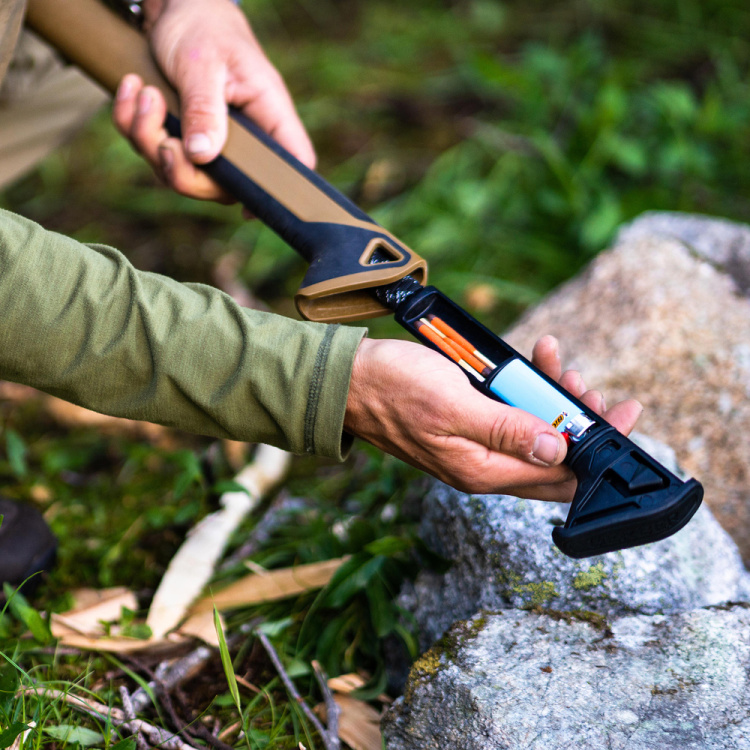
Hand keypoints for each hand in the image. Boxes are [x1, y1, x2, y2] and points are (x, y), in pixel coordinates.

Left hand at [112, 0, 314, 199]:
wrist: (175, 4)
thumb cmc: (201, 24)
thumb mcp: (202, 64)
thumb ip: (205, 110)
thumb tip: (202, 156)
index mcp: (268, 115)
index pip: (292, 164)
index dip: (277, 194)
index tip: (245, 207)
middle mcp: (245, 136)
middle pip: (222, 187)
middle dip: (178, 167)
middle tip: (158, 127)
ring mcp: (213, 141)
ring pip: (182, 173)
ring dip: (147, 139)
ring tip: (140, 92)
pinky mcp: (183, 136)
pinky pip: (156, 153)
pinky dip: (134, 126)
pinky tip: (131, 91)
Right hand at [344, 335, 642, 500]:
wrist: (348, 379)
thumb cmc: (393, 389)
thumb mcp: (454, 405)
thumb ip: (507, 431)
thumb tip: (558, 450)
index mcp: (482, 471)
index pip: (559, 477)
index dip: (598, 451)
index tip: (622, 416)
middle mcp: (484, 464)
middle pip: (552, 455)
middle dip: (579, 420)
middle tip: (585, 385)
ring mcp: (475, 443)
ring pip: (533, 429)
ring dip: (551, 398)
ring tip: (554, 360)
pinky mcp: (468, 422)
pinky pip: (511, 412)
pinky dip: (526, 389)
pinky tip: (530, 361)